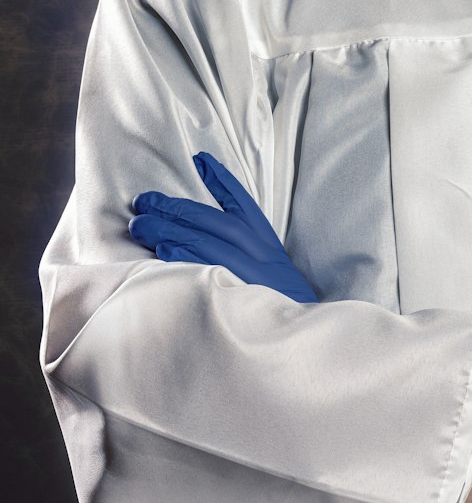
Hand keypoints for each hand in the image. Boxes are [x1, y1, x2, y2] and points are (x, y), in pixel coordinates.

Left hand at [128, 150, 318, 303]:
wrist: (300, 343)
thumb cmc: (281, 307)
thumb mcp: (272, 274)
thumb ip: (247, 254)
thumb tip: (203, 240)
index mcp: (268, 244)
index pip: (242, 204)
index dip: (221, 180)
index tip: (200, 158)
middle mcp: (261, 254)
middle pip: (213, 221)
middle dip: (176, 208)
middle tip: (143, 201)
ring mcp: (251, 274)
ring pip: (205, 242)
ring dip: (170, 229)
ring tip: (140, 224)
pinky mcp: (239, 296)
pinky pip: (205, 271)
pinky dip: (183, 258)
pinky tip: (161, 250)